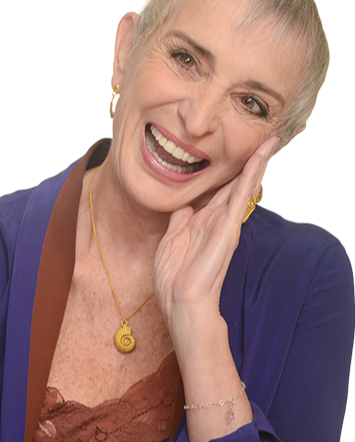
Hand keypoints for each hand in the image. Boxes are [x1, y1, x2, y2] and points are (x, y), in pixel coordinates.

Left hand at [153, 136, 279, 331]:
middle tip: (265, 140)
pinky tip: (261, 155)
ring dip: (257, 162)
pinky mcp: (229, 227)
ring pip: (243, 185)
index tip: (233, 156)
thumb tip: (184, 205)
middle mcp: (216, 220)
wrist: (181, 302)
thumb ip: (179, 220)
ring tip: (271, 140)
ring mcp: (224, 223)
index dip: (226, 175)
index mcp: (200, 223)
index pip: (216, 193)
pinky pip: (242, 194)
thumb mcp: (170, 242)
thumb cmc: (173, 279)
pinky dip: (252, 173)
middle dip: (248, 163)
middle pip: (234, 185)